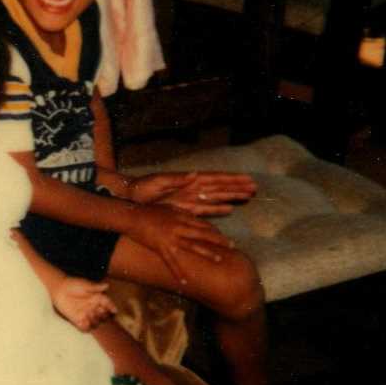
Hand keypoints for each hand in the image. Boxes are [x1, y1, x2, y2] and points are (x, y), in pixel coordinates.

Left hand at [53, 278, 116, 330]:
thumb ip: (96, 287)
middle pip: (103, 316)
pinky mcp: (77, 320)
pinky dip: (86, 327)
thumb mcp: (85, 285)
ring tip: (89, 315)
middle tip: (97, 311)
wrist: (59, 289)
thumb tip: (107, 286)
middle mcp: (92, 307)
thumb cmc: (72, 284)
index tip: (114, 310)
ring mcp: (85, 314)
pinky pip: (85, 328)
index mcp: (96, 298)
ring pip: (96, 323)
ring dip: (95, 321)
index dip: (111, 308)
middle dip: (103, 315)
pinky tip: (83, 321)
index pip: (108, 305)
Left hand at [129, 170, 256, 215]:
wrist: (130, 198)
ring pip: (216, 198)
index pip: (214, 178)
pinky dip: (216, 210)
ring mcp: (190, 200)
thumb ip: (177, 178)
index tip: (246, 178)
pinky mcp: (185, 210)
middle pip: (219, 188)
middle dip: (236, 187)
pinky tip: (229, 210)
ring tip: (247, 196)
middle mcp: (192, 189)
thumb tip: (196, 174)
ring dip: (231, 197)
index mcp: (188, 180)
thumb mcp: (158, 180)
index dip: (231, 179)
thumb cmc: (142, 187)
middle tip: (254, 188)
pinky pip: (204, 210)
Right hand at [130, 201, 235, 284]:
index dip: (214, 230)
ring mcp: (171, 238)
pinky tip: (185, 282)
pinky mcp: (161, 247)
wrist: (132, 216)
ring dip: (207, 253)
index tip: (224, 236)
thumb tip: (193, 212)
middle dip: (218, 240)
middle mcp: (179, 227)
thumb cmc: (148, 211)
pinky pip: (172, 262)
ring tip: (219, 260)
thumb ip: (182, 211)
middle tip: (233, 246)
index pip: (202, 224)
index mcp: (181, 217)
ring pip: (193, 247)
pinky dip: (178, 273)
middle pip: (203, 234)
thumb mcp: (168, 207)